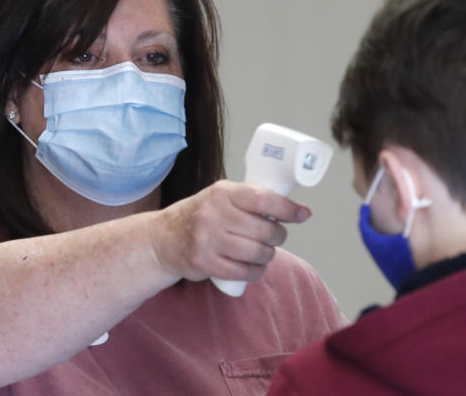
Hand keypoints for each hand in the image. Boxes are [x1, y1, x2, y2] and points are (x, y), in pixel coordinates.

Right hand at [151, 180, 311, 282]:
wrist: (163, 238)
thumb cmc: (201, 216)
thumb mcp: (221, 197)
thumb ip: (252, 200)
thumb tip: (298, 210)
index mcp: (222, 193)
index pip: (263, 198)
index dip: (288, 208)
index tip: (302, 214)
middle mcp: (214, 214)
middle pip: (264, 230)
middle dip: (278, 236)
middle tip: (275, 236)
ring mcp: (208, 240)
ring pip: (257, 253)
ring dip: (268, 255)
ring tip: (264, 252)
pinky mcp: (205, 263)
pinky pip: (243, 272)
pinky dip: (255, 271)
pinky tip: (254, 266)